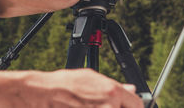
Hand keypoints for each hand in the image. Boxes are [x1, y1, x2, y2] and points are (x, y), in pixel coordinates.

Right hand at [26, 69, 143, 107]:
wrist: (46, 93)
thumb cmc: (65, 84)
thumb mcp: (91, 78)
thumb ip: (114, 86)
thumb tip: (131, 89)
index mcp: (113, 92)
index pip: (137, 105)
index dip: (133, 106)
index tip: (129, 106)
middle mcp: (109, 106)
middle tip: (106, 105)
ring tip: (91, 105)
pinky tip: (86, 106)